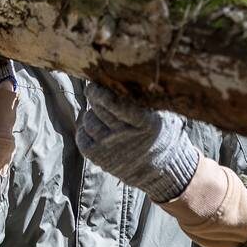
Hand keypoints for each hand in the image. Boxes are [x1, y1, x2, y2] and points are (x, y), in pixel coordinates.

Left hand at [76, 83, 200, 201]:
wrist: (162, 171)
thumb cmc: (162, 134)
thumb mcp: (164, 114)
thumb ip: (149, 98)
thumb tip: (129, 75)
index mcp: (143, 122)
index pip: (115, 103)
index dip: (101, 91)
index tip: (96, 82)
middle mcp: (124, 135)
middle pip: (99, 108)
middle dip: (95, 96)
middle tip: (97, 91)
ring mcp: (110, 148)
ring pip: (89, 120)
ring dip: (92, 112)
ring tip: (101, 111)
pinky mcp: (99, 158)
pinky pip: (82, 138)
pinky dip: (84, 128)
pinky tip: (93, 125)